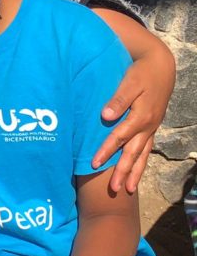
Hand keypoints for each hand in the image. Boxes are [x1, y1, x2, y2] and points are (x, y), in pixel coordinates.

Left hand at [92, 41, 174, 193]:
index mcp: (140, 116)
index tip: (94, 164)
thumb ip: (118, 99)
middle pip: (133, 153)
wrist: (161, 66)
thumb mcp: (129, 82)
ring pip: (143, 154)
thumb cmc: (141, 73)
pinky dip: (141, 162)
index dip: (106, 151)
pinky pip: (147, 148)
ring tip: (128, 189)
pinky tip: (136, 171)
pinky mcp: (152, 126)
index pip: (119, 137)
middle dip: (123, 171)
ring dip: (135, 172)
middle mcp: (148, 126)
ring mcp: (151, 127)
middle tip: (114, 189)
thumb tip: (105, 116)